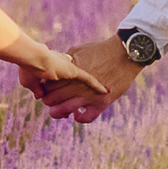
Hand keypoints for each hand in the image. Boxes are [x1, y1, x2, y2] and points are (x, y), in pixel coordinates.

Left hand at [28, 38, 144, 122]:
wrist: (124, 54)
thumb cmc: (100, 50)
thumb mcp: (78, 51)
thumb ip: (64, 60)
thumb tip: (55, 66)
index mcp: (68, 73)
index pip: (46, 86)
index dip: (43, 89)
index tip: (46, 88)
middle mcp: (76, 86)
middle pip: (51, 100)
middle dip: (49, 100)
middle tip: (54, 99)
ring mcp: (88, 96)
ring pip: (63, 111)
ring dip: (60, 111)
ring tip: (62, 109)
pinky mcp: (102, 102)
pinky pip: (86, 118)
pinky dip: (80, 118)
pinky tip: (77, 114)